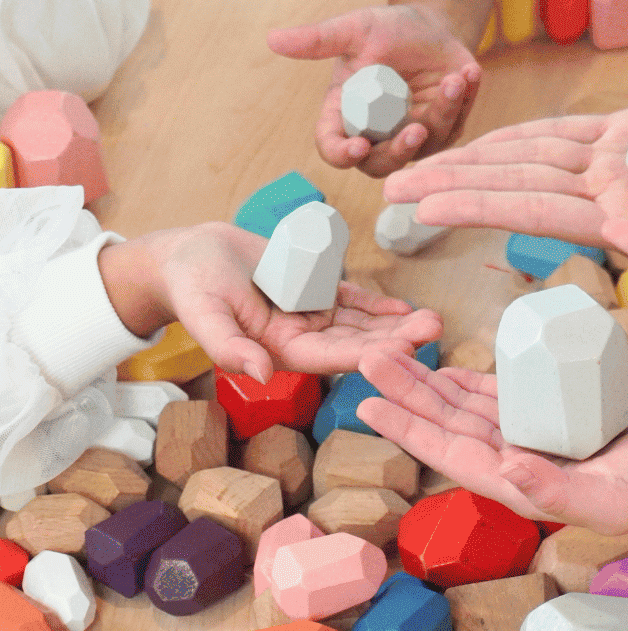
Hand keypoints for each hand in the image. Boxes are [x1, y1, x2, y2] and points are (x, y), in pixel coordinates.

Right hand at [101, 223, 441, 381]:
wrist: (190, 255)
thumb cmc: (192, 286)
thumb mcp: (204, 314)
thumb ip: (228, 347)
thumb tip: (257, 375)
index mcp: (279, 352)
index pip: (331, 357)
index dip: (366, 354)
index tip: (402, 351)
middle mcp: (303, 339)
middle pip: (356, 342)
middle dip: (395, 339)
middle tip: (433, 330)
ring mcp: (312, 317)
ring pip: (362, 324)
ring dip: (396, 324)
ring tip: (433, 319)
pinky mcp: (316, 293)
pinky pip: (353, 301)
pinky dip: (380, 306)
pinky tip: (407, 308)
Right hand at [267, 4, 480, 177]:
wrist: (430, 26)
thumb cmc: (386, 30)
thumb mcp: (353, 30)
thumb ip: (317, 40)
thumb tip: (272, 39)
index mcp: (347, 116)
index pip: (334, 148)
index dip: (342, 154)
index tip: (358, 146)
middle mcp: (378, 134)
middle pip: (381, 165)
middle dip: (398, 152)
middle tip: (414, 130)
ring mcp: (413, 135)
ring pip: (425, 147)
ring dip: (441, 115)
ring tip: (453, 80)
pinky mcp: (446, 127)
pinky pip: (455, 125)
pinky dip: (462, 100)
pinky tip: (467, 73)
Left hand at [355, 348, 627, 539]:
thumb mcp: (610, 499)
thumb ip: (556, 489)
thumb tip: (503, 467)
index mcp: (520, 481)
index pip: (449, 452)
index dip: (407, 429)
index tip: (368, 404)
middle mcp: (519, 455)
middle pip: (449, 420)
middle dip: (408, 390)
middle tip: (370, 356)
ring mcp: (537, 430)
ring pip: (470, 401)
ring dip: (432, 379)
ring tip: (398, 352)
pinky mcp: (559, 406)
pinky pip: (507, 388)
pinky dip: (476, 376)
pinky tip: (451, 364)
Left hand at [384, 99, 627, 354]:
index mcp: (627, 225)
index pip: (531, 212)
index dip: (474, 204)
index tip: (418, 208)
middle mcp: (613, 193)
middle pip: (516, 180)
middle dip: (453, 179)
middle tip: (389, 182)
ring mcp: (622, 162)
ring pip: (534, 153)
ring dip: (476, 156)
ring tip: (418, 159)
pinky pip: (573, 129)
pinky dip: (529, 130)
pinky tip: (484, 135)